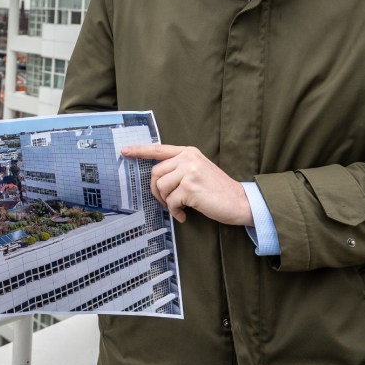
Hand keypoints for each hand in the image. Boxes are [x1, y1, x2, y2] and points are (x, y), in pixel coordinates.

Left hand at [121, 144, 252, 225]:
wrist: (240, 201)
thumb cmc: (217, 190)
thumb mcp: (198, 170)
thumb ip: (179, 168)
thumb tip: (156, 178)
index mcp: (188, 152)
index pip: (158, 149)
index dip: (139, 151)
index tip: (124, 151)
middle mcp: (188, 158)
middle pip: (155, 173)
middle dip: (156, 191)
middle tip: (167, 201)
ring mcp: (189, 171)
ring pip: (161, 187)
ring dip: (167, 202)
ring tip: (179, 207)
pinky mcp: (191, 187)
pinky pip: (170, 201)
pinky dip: (175, 211)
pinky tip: (184, 214)